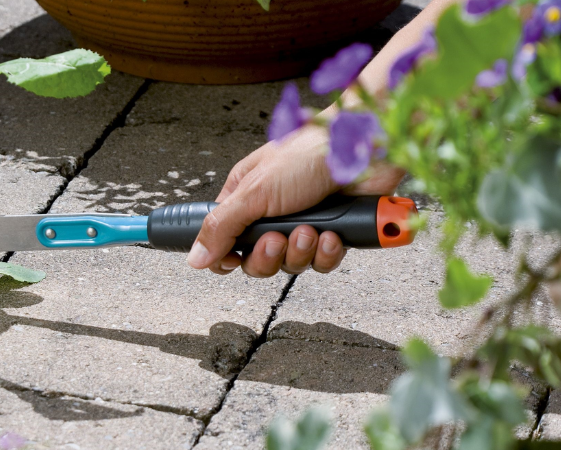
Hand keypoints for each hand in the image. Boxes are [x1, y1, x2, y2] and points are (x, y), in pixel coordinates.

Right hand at [186, 122, 403, 276]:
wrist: (364, 147)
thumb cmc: (309, 152)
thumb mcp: (255, 191)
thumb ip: (222, 227)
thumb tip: (196, 257)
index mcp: (245, 197)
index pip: (223, 240)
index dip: (226, 257)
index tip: (231, 261)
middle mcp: (273, 212)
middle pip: (257, 260)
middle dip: (269, 255)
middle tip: (277, 240)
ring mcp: (304, 223)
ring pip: (291, 264)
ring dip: (300, 252)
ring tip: (310, 230)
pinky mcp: (334, 233)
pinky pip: (322, 262)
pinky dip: (327, 253)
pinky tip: (332, 234)